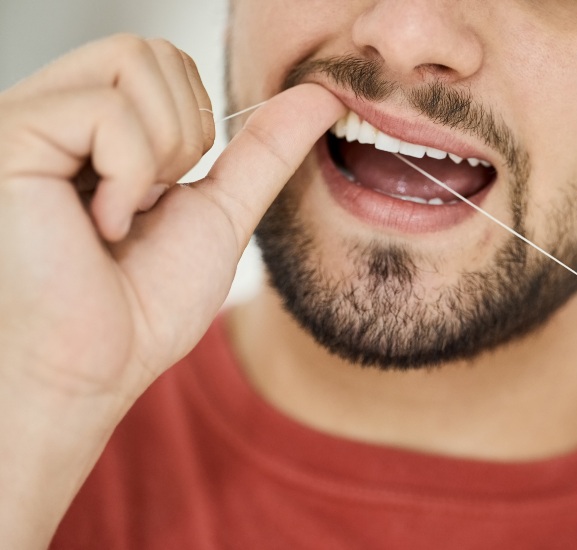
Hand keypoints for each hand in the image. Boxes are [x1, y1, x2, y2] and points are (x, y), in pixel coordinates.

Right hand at [0, 34, 343, 546]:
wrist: (93, 369)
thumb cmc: (142, 305)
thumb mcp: (220, 212)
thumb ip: (265, 151)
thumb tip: (321, 96)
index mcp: (91, 127)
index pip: (163, 61)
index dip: (195, 125)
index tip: (165, 197)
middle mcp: (52, 112)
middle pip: (152, 50)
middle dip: (184, 136)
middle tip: (147, 205)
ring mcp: (28, 120)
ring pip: (135, 61)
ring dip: (158, 155)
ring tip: (120, 215)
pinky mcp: (12, 136)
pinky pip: (107, 111)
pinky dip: (128, 178)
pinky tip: (98, 225)